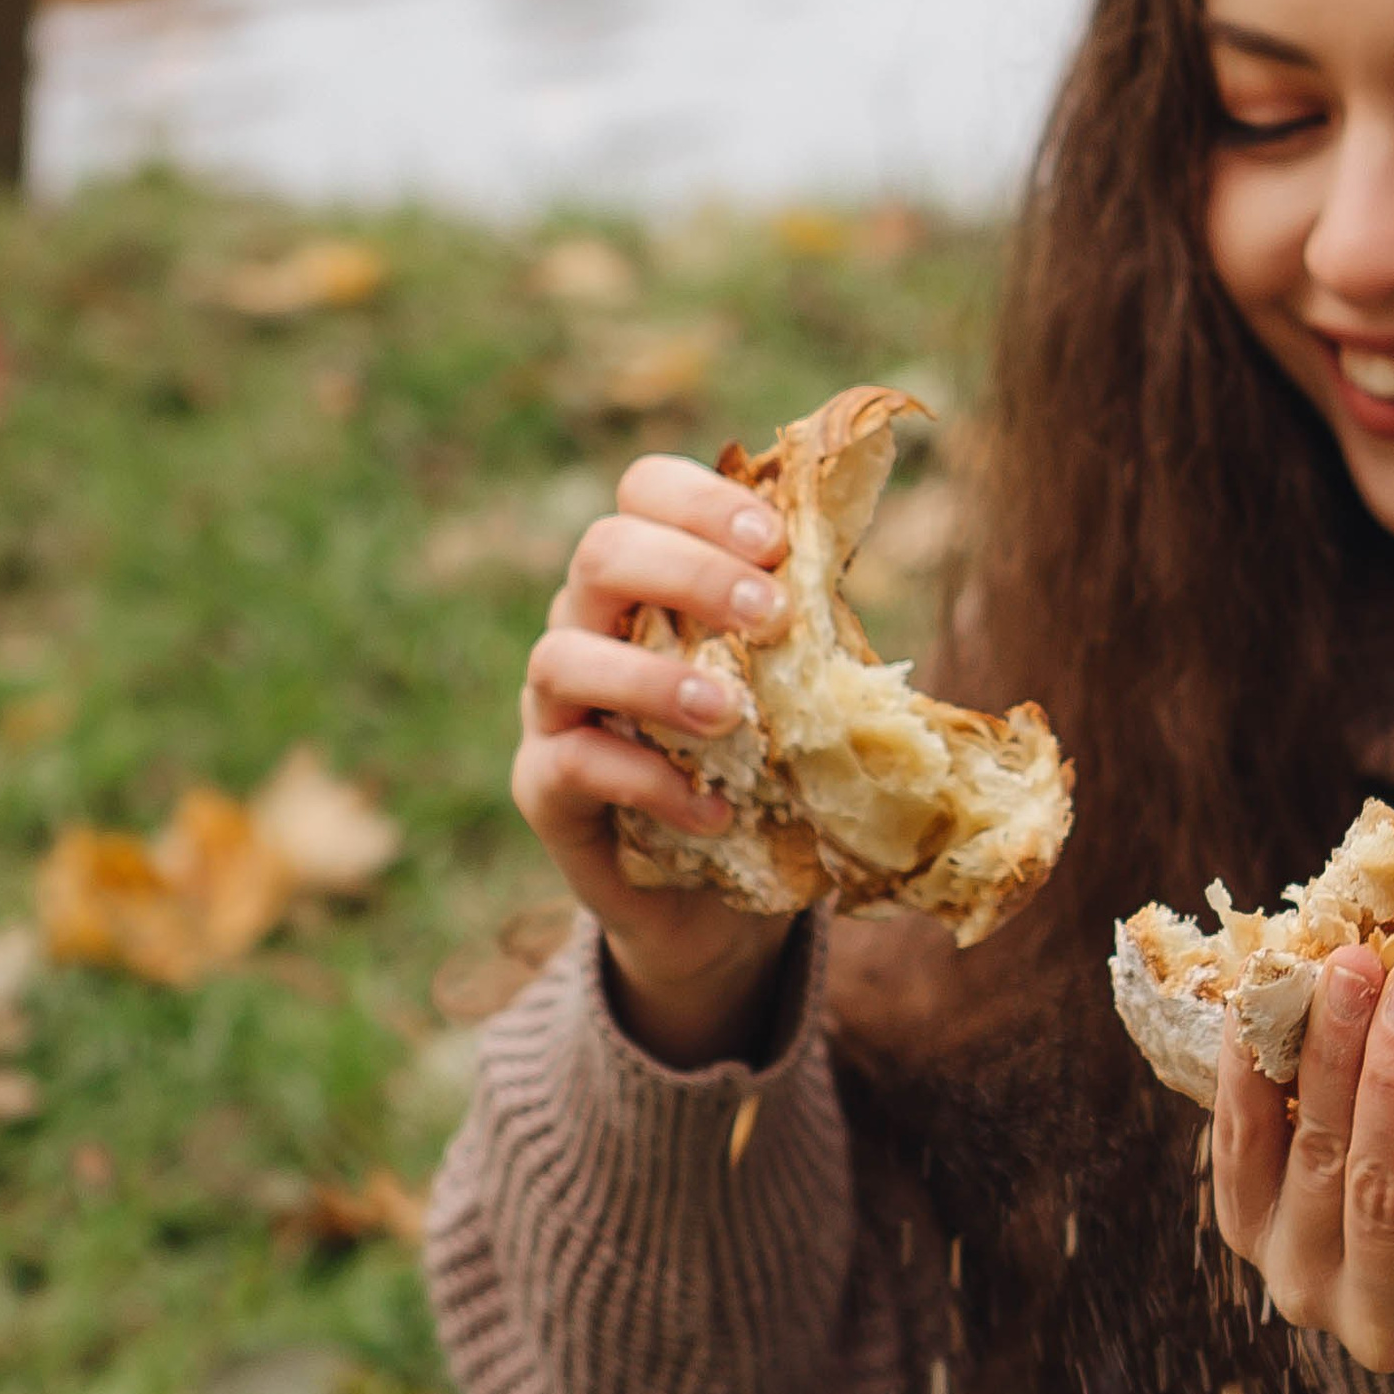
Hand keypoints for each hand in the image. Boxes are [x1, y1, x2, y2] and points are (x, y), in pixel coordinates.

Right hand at [513, 454, 797, 1067]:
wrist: (710, 901)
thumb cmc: (757, 768)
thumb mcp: (791, 688)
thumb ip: (806, 625)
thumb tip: (852, 556)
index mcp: (647, 578)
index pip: (644, 492)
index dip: (702, 501)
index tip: (774, 542)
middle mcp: (586, 624)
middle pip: (601, 553)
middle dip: (690, 573)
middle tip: (768, 616)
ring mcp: (553, 705)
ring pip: (562, 656)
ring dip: (653, 677)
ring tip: (728, 713)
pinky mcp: (541, 786)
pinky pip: (572, 765)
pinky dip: (647, 783)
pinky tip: (714, 808)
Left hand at [1212, 947, 1393, 1374]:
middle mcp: (1384, 1323)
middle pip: (1376, 1190)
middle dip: (1390, 1074)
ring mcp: (1304, 1281)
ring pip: (1314, 1159)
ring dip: (1331, 1052)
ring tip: (1354, 971)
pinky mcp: (1246, 1233)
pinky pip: (1240, 1146)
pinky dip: (1249, 1070)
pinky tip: (1266, 1003)